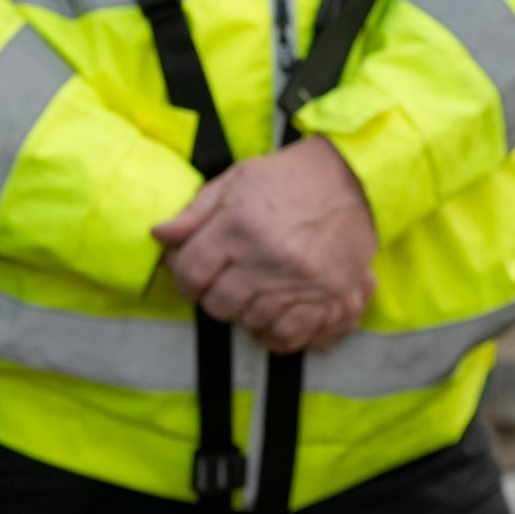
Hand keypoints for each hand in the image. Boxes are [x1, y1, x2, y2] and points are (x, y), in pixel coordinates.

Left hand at [151, 135, 377, 352]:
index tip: (192, 275)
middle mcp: (268, 259)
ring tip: (253, 294)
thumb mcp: (237, 181)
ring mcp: (300, 283)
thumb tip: (160, 235)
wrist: (354, 178)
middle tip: (226, 281)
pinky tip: (272, 317)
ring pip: (251, 324)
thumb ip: (195, 212)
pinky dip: (276, 334)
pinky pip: (290, 336)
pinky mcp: (329, 297)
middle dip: (214, 296)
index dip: (183, 277)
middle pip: (219, 305)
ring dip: (246, 314)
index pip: (191, 273)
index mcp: (239, 227)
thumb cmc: (290, 177)